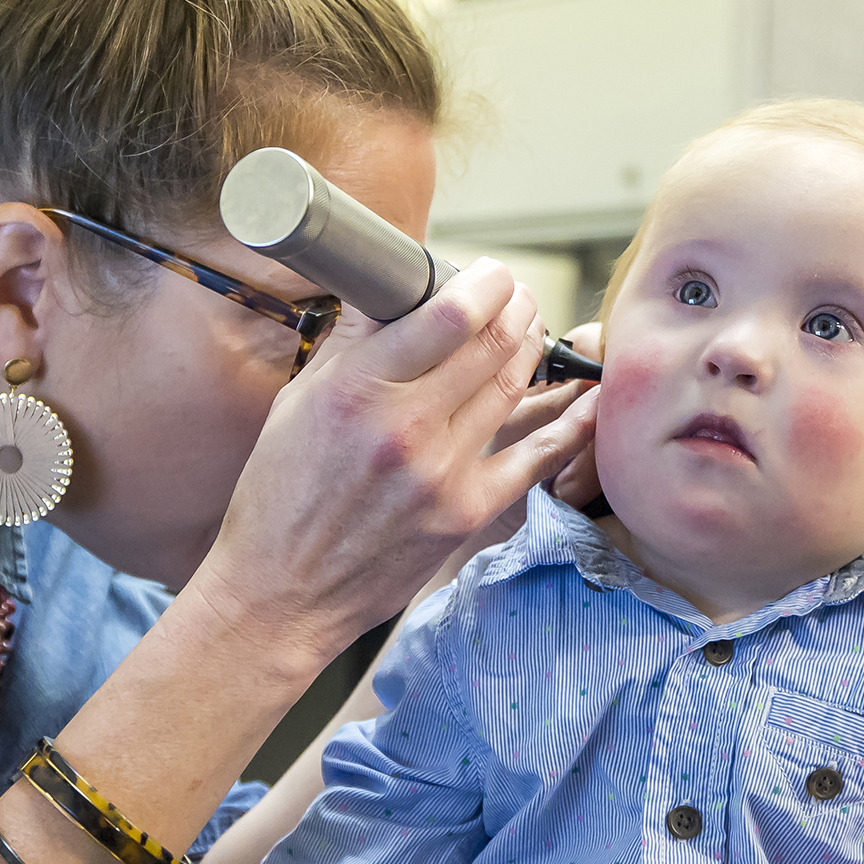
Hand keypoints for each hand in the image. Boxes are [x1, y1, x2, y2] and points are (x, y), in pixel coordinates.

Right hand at [193, 261, 598, 672]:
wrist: (282, 590)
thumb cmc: (279, 494)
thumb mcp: (297, 403)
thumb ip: (352, 345)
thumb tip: (391, 288)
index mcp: (357, 391)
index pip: (450, 314)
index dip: (487, 282)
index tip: (491, 274)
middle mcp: (406, 428)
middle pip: (494, 343)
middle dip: (517, 307)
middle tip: (518, 296)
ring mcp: (443, 474)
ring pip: (516, 388)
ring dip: (534, 349)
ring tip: (531, 332)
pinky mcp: (467, 513)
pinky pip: (537, 456)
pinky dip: (569, 421)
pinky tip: (584, 397)